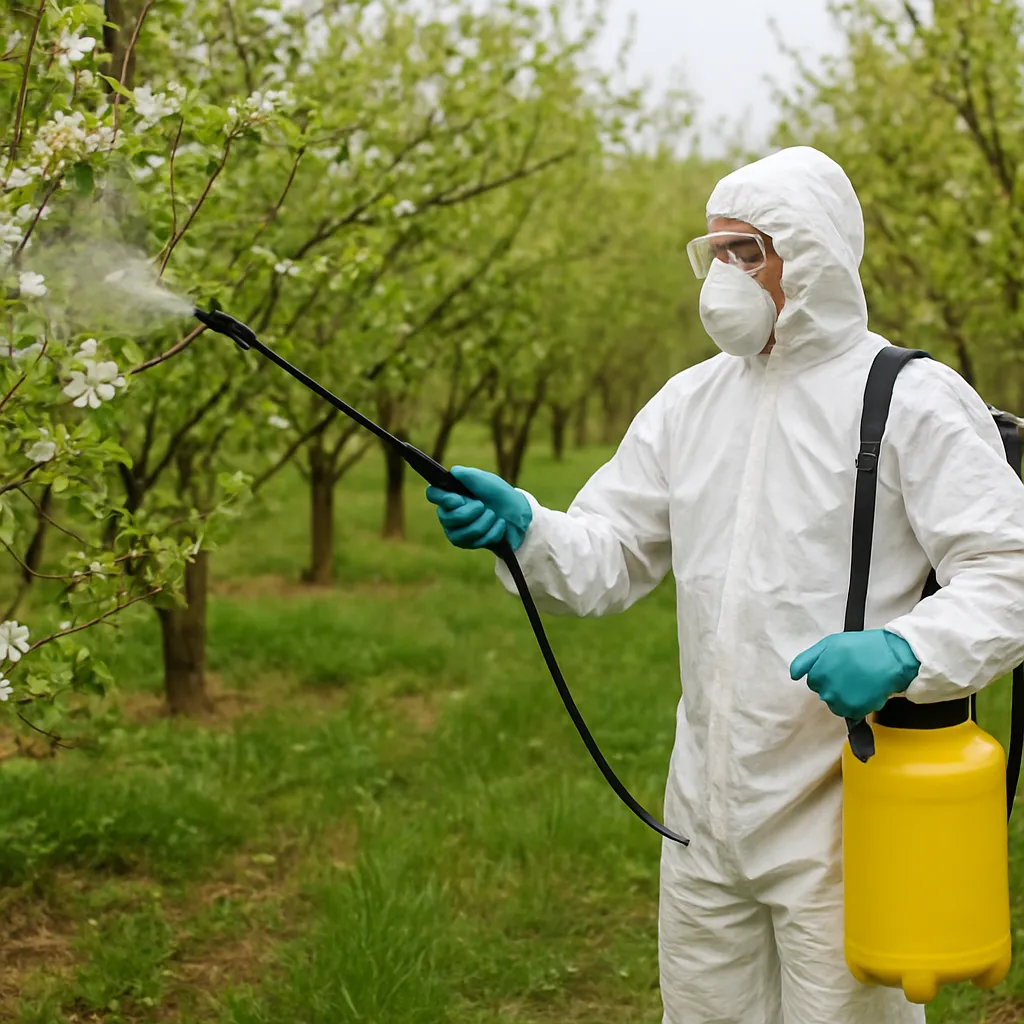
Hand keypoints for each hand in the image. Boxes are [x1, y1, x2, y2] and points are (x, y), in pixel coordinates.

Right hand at [425, 466, 532, 550]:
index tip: (460, 498)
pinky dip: (494, 530)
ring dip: (485, 521)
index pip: (432, 494)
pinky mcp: (467, 544)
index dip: (444, 498)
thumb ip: (468, 475)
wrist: (517, 512)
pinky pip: (478, 541)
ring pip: (464, 532)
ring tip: (493, 514)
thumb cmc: (497, 494)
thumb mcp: (484, 480)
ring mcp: (456, 531)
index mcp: (450, 494)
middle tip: (483, 505)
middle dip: (471, 512)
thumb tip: (453, 472)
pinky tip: (499, 524)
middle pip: (448, 518)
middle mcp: (448, 513)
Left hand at [789, 629, 920, 720]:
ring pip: (837, 704)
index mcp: (817, 674)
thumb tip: (793, 675)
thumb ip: (806, 660)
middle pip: (825, 693)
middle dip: (835, 684)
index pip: (814, 680)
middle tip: (852, 672)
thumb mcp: (829, 643)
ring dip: (846, 696)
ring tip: (860, 681)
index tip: (839, 666)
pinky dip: (858, 703)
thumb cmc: (862, 647)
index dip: (827, 672)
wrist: (892, 658)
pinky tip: (866, 690)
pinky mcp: (856, 712)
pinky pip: (851, 712)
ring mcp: (841, 703)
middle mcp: (825, 691)